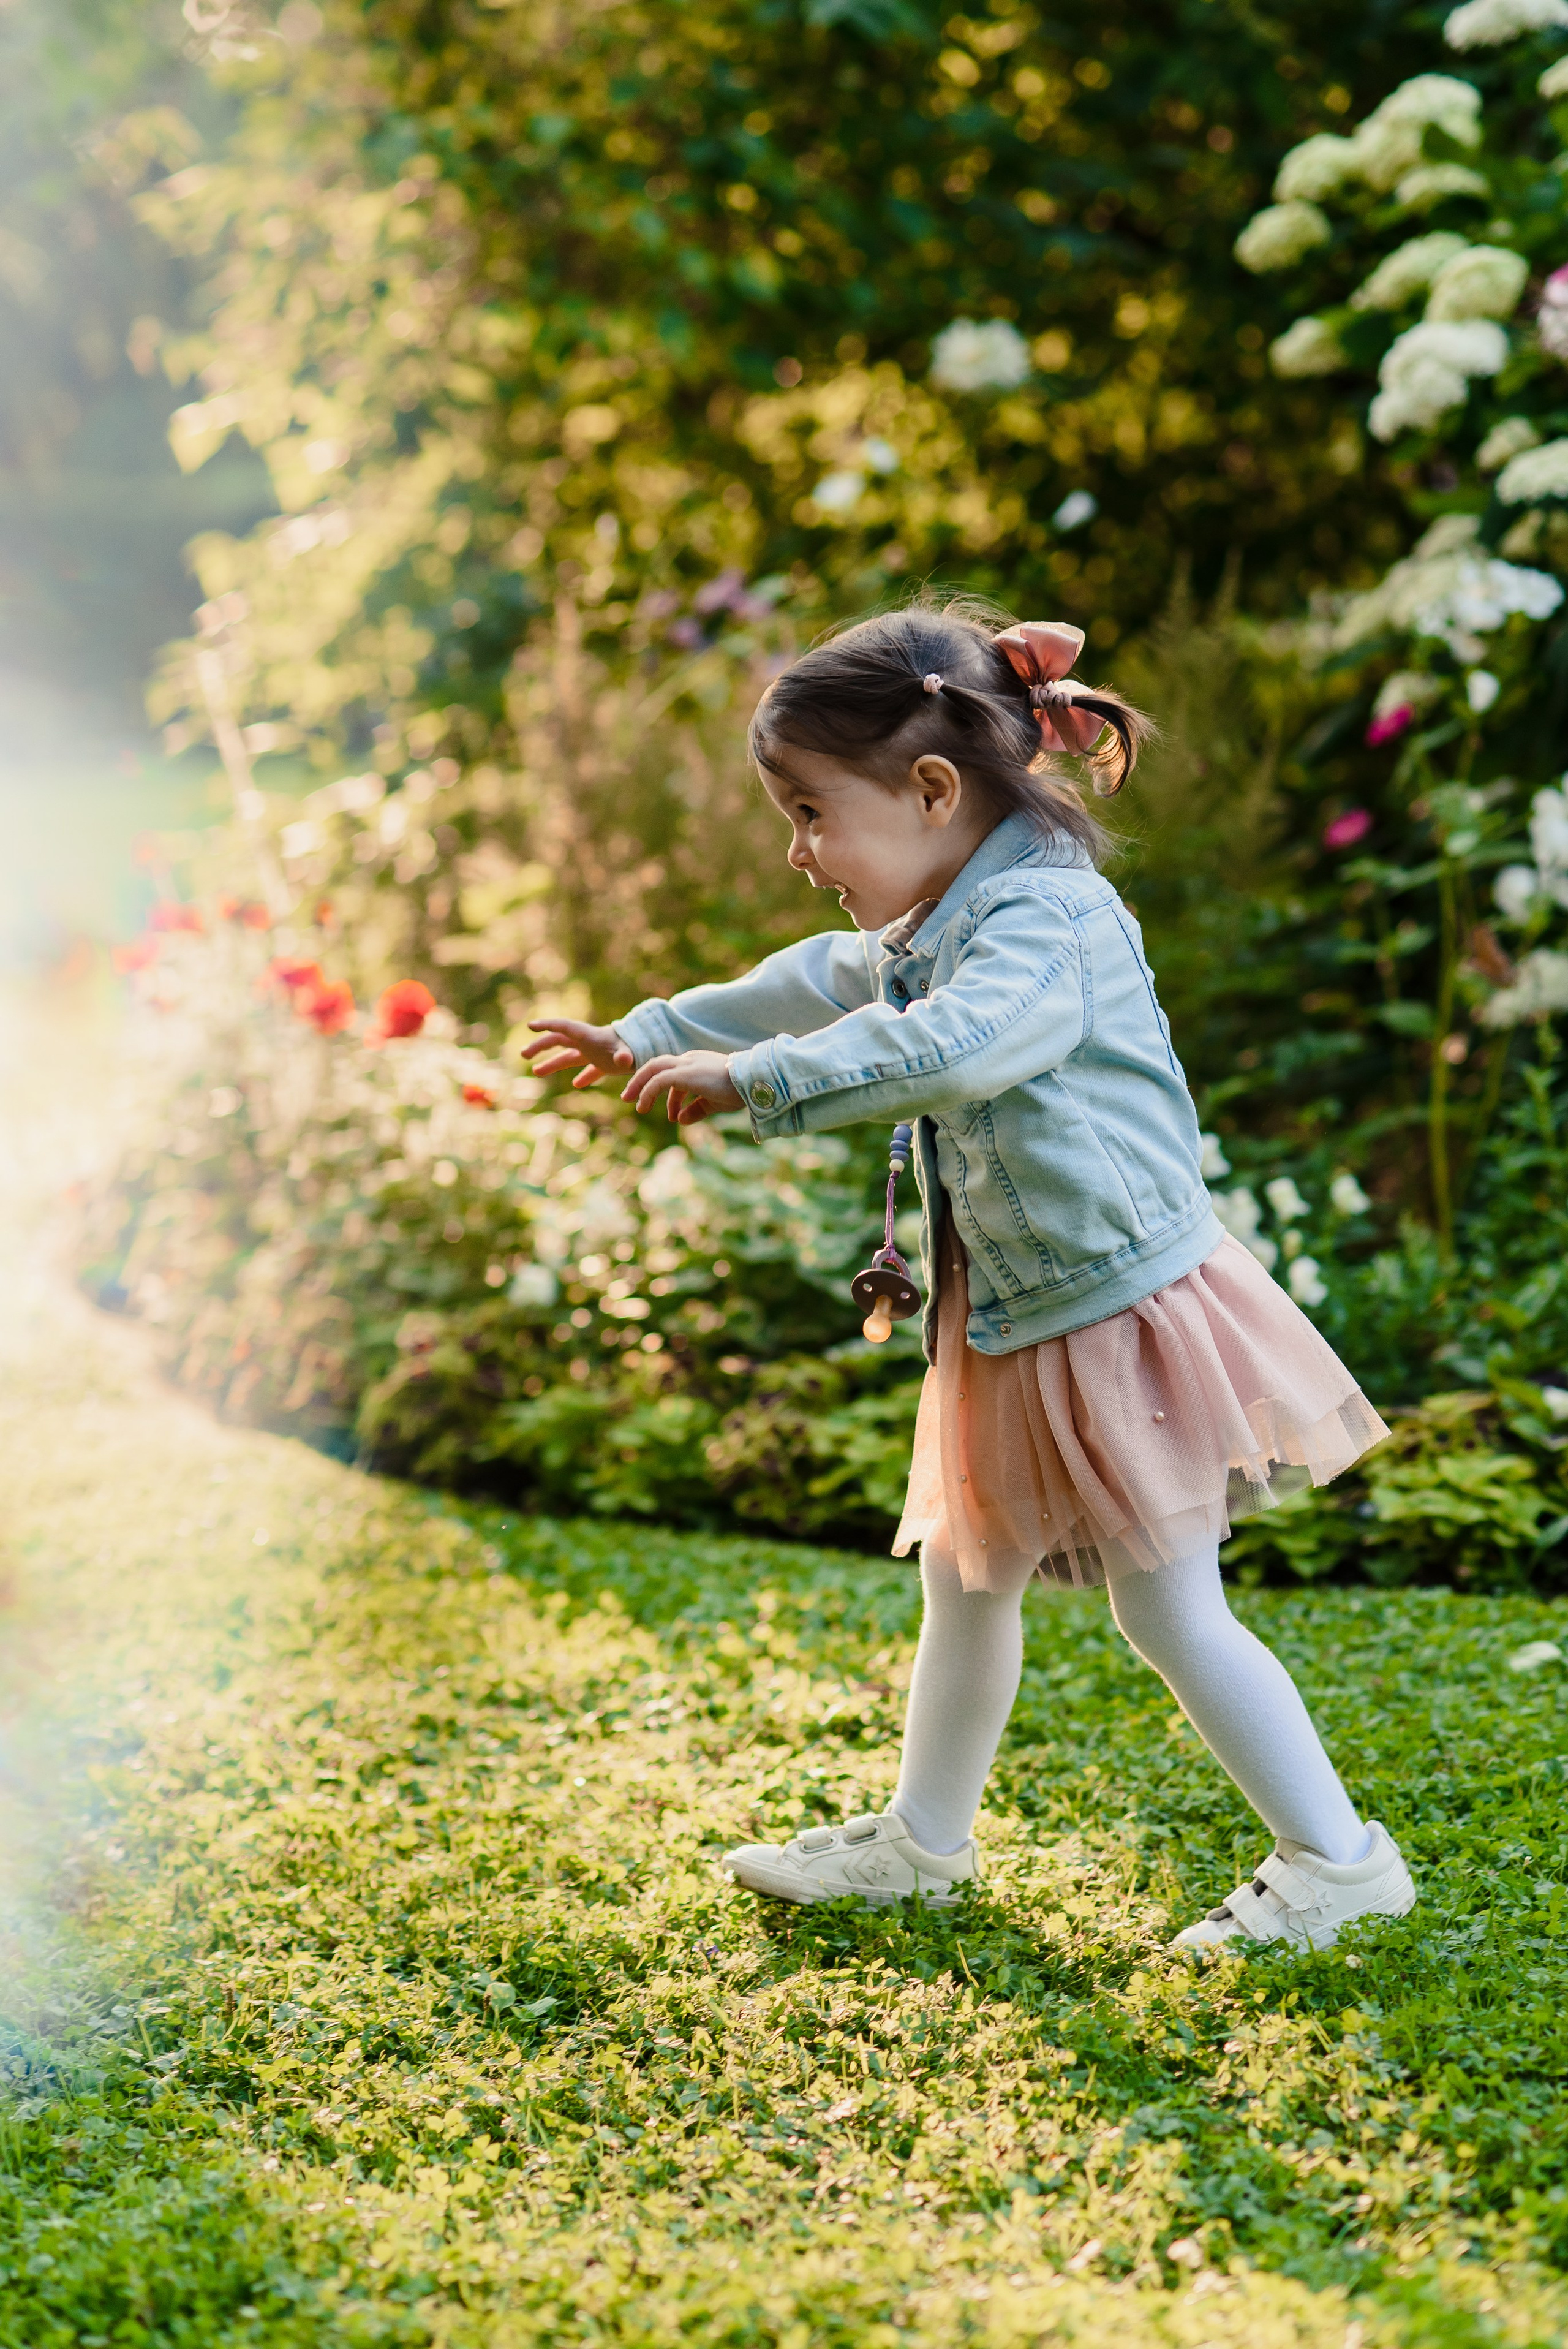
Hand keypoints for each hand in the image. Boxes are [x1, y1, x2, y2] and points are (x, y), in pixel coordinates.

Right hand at [521, 1018, 633, 1088]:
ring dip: (552, 1064)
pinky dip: (582, 1077)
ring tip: (535, 1072)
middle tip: (523, 1055)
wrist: (653, 1049)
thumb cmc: (639, 1048)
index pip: (563, 1027)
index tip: (530, 1026)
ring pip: (568, 1057)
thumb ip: (624, 1055)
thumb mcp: (629, 1051)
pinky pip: (588, 1070)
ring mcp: (595, 1053)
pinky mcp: (604, 1064)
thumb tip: (623, 1061)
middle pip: (558, 1041)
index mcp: (588, 1036)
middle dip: (540, 1046)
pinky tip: (576, 1085)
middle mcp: (588, 1043)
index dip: (546, 1026)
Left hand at [620, 1050, 742, 1124]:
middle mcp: (689, 1059)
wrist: (751, 1082)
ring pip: (653, 1068)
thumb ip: (696, 1110)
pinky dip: (647, 1092)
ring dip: (639, 1084)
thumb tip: (680, 1121)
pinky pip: (658, 1081)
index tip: (673, 1116)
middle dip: (642, 1080)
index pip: (675, 1075)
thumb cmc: (738, 1091)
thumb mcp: (714, 1103)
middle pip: (657, 1065)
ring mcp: (686, 1064)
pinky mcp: (683, 1073)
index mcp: (697, 1063)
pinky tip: (643, 1105)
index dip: (671, 1097)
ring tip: (629, 1100)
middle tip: (630, 1098)